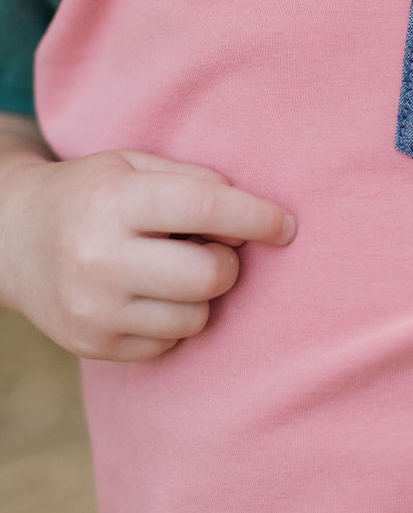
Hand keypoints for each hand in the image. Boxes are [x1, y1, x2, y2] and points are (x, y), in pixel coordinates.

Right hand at [0, 148, 297, 360]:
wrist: (12, 239)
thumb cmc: (92, 194)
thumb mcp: (134, 165)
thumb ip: (195, 181)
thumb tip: (255, 220)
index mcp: (113, 202)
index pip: (205, 209)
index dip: (256, 217)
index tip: (286, 226)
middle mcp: (99, 259)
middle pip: (211, 275)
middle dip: (227, 260)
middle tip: (210, 246)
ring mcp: (94, 310)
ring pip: (197, 317)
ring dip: (201, 294)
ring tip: (172, 268)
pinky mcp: (95, 347)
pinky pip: (171, 343)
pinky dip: (174, 320)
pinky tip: (149, 294)